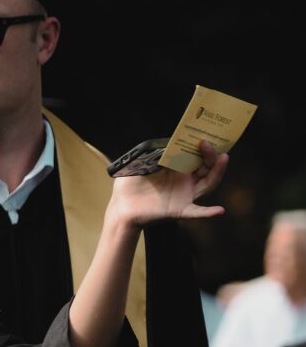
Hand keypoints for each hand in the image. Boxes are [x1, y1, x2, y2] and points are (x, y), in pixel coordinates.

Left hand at [108, 140, 228, 230]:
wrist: (122, 206)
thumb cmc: (130, 185)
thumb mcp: (141, 164)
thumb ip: (153, 154)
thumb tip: (166, 143)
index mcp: (176, 168)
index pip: (196, 155)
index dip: (202, 146)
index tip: (203, 134)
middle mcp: (185, 180)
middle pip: (207, 167)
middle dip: (211, 154)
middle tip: (206, 142)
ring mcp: (184, 195)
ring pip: (208, 183)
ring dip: (217, 171)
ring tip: (224, 158)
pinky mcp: (179, 209)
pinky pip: (196, 212)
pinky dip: (208, 212)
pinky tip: (219, 210)